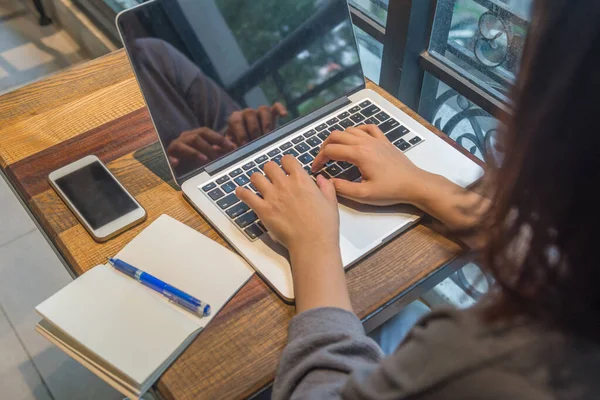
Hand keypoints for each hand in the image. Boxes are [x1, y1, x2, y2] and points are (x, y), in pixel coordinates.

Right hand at [167, 128, 236, 166]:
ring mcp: (176, 145)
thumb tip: (232, 148)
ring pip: (184, 145)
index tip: (231, 147)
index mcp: (196, 134)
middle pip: (196, 137)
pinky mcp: (169, 154)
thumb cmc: (194, 157)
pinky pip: (169, 155)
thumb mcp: (208, 153)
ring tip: (204, 160)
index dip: (219, 139)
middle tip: (218, 158)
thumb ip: (218, 150)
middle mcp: (185, 137)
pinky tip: (176, 162)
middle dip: (209, 147)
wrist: (176, 161)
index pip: (207, 132)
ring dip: (194, 152)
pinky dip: (172, 158)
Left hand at [226, 102, 287, 145]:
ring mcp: (259, 112)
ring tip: (268, 137)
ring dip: (266, 124)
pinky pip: (276, 107)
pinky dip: (280, 109)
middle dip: (253, 130)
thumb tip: (216, 149)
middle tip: (256, 143)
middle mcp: (247, 113)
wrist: (249, 142)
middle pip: (250, 114)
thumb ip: (224, 148)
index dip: (240, 132)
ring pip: (263, 110)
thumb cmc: (238, 145)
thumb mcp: (230, 147)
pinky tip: (284, 115)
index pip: (236, 120)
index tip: (243, 145)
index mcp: (235, 119)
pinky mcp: (272, 114)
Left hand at [236, 156, 350, 312]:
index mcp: (301, 180)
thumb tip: (321, 178)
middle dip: (270, 170)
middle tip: (272, 178)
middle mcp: (284, 184)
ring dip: (257, 179)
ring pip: (256, 177)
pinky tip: (241, 192)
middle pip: (269, 166)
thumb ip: (326, 187)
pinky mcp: (263, 210)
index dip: (286, 163)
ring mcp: (272, 196)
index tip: (286, 168)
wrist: (313, 243)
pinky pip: (246, 195)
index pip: (287, 159)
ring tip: (259, 185)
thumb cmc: (323, 225)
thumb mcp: (331, 202)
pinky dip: (242, 193)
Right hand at [311, 124, 432, 206]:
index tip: (316, 169)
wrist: (414, 184)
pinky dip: (357, 130)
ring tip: (335, 152)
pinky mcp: (384, 141)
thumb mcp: (363, 194)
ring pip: (350, 130)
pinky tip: (355, 139)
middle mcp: (366, 142)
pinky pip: (367, 128)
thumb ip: (342, 188)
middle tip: (322, 160)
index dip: (319, 159)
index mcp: (359, 154)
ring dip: (338, 139)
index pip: (331, 150)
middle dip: (325, 147)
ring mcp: (376, 139)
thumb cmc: (391, 190)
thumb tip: (327, 181)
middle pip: (336, 135)